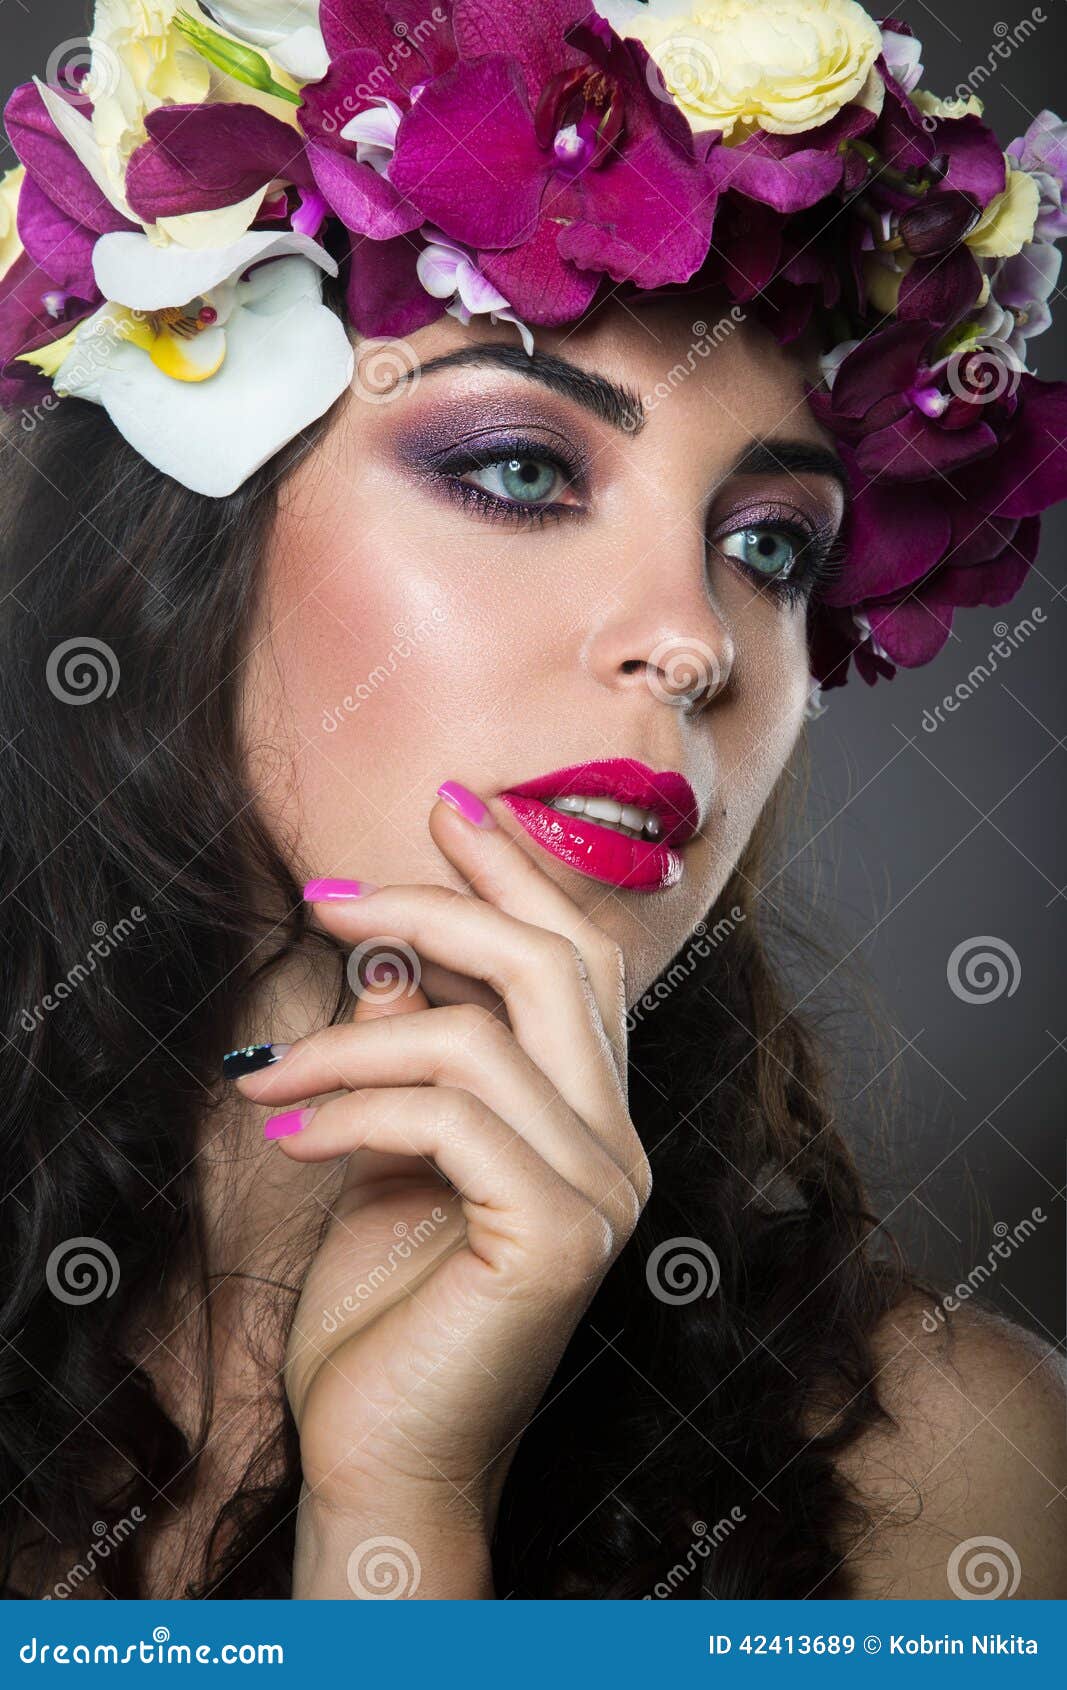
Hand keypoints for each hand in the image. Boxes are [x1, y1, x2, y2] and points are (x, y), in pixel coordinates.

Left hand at [233, 785, 649, 1596]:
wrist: (381, 1453)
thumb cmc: (386, 1311)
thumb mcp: (394, 1154)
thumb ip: (414, 1058)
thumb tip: (394, 959)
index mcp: (591, 1118)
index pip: (577, 960)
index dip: (518, 872)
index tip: (449, 805)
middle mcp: (618, 1144)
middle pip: (551, 965)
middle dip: (439, 905)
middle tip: (329, 894)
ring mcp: (601, 1190)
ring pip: (483, 1038)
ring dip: (352, 1038)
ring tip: (267, 1070)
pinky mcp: (558, 1235)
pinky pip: (450, 1116)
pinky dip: (354, 1107)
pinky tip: (288, 1132)